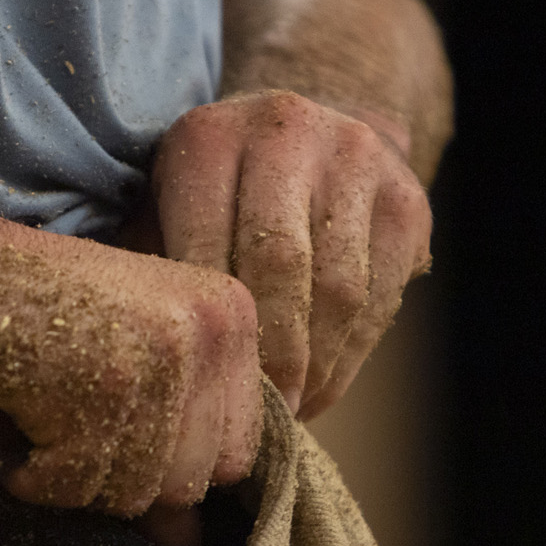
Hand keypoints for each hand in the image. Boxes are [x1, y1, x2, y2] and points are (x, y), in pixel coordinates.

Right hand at [0, 221, 262, 518]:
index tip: (110, 421)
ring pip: (134, 494)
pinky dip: (31, 474)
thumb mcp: (128, 348)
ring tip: (38, 410)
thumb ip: (176, 431)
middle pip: (190, 483)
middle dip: (119, 471)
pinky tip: (12, 416)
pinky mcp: (99, 392)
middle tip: (65, 417)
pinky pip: (75, 487)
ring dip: (71, 474)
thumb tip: (190, 543)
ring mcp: (158, 360)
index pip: (235, 454)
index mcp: (229, 316)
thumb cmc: (29, 307)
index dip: (165, 459)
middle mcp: (209, 332)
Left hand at [148, 89, 431, 418]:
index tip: (209, 388)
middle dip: (271, 354)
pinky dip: (353, 353)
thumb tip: (137, 358)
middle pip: (280, 264)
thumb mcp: (163, 209)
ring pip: (339, 286)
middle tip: (260, 413)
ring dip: (315, 364)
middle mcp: (285, 131)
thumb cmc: (209, 197)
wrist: (303, 134)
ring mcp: (356, 157)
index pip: (209, 246)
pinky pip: (382, 294)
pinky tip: (323, 385)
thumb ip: (148, 268)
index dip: (214, 328)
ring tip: (291, 409)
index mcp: (208, 138)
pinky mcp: (407, 196)